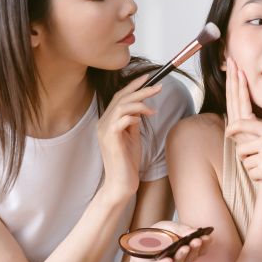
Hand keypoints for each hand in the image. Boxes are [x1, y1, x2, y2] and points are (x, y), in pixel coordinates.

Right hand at [96, 75, 161, 200]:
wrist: (121, 183)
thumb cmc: (128, 161)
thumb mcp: (132, 136)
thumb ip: (133, 121)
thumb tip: (141, 107)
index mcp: (107, 121)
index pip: (119, 97)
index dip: (133, 86)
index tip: (148, 78)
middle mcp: (103, 123)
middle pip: (120, 98)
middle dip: (141, 89)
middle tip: (159, 86)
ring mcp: (105, 131)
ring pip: (121, 106)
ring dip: (140, 102)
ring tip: (154, 108)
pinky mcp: (111, 139)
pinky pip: (121, 120)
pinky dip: (134, 116)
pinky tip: (144, 118)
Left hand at [128, 220, 211, 261]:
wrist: (138, 239)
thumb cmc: (158, 234)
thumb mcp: (170, 226)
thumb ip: (181, 229)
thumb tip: (194, 231)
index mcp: (186, 251)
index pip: (199, 251)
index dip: (205, 245)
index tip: (208, 237)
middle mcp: (179, 261)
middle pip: (190, 258)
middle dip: (195, 250)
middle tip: (197, 241)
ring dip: (182, 257)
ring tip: (185, 247)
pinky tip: (169, 260)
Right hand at [225, 57, 254, 144]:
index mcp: (243, 126)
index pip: (237, 100)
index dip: (235, 83)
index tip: (236, 68)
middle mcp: (239, 125)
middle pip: (233, 96)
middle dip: (232, 77)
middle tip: (230, 59)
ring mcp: (241, 126)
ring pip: (235, 97)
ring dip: (234, 79)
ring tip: (234, 64)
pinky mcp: (246, 127)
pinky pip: (243, 104)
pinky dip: (242, 89)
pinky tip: (242, 77)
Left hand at [225, 117, 261, 195]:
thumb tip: (250, 119)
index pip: (244, 124)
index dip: (232, 128)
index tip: (228, 133)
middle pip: (241, 148)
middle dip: (244, 156)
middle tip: (255, 160)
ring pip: (245, 163)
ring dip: (253, 168)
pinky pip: (251, 174)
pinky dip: (258, 177)